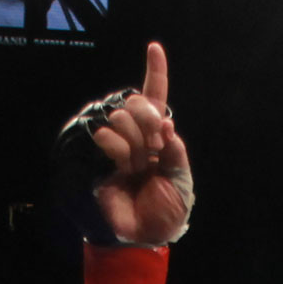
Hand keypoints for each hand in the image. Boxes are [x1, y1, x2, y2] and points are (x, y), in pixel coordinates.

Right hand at [92, 44, 192, 245]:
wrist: (144, 235)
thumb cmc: (166, 212)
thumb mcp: (181, 182)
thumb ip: (176, 152)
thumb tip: (165, 124)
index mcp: (160, 139)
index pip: (157, 99)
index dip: (155, 73)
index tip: (154, 48)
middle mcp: (139, 136)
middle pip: (137, 102)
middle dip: (147, 120)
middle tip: (151, 150)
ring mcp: (119, 144)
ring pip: (122, 117)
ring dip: (133, 145)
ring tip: (136, 169)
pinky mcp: (101, 156)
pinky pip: (107, 134)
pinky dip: (118, 150)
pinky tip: (122, 168)